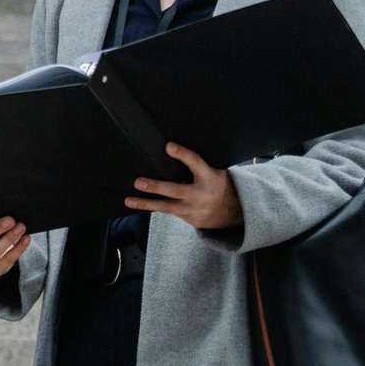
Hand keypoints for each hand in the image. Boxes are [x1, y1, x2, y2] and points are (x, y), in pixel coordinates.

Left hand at [126, 142, 242, 230]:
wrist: (235, 213)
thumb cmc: (219, 184)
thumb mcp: (215, 171)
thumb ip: (197, 166)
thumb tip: (170, 150)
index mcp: (210, 177)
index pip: (195, 162)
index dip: (182, 154)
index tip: (168, 146)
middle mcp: (201, 194)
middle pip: (176, 190)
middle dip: (156, 187)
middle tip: (138, 182)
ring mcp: (194, 209)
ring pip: (167, 207)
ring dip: (146, 204)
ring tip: (129, 200)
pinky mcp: (189, 219)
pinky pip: (169, 212)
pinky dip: (154, 207)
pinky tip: (139, 204)